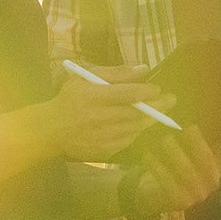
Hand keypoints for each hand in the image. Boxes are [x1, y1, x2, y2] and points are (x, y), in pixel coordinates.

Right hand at [46, 65, 176, 161]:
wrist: (50, 130)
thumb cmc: (70, 99)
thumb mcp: (86, 78)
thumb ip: (116, 72)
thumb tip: (144, 69)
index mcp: (93, 96)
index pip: (128, 94)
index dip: (147, 92)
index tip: (158, 89)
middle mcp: (98, 117)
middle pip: (136, 113)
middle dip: (157, 106)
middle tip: (170, 100)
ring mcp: (102, 137)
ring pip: (135, 128)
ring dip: (150, 120)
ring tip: (159, 111)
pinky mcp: (104, 151)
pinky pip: (129, 140)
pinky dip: (137, 132)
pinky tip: (140, 124)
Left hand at [123, 117, 220, 219]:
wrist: (156, 195)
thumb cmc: (176, 167)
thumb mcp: (189, 152)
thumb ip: (197, 135)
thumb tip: (199, 108)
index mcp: (219, 168)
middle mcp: (213, 183)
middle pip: (207, 159)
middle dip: (197, 143)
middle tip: (187, 127)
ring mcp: (198, 195)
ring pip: (187, 171)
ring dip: (176, 153)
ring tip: (165, 140)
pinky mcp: (181, 202)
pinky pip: (169, 182)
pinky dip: (158, 168)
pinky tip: (148, 155)